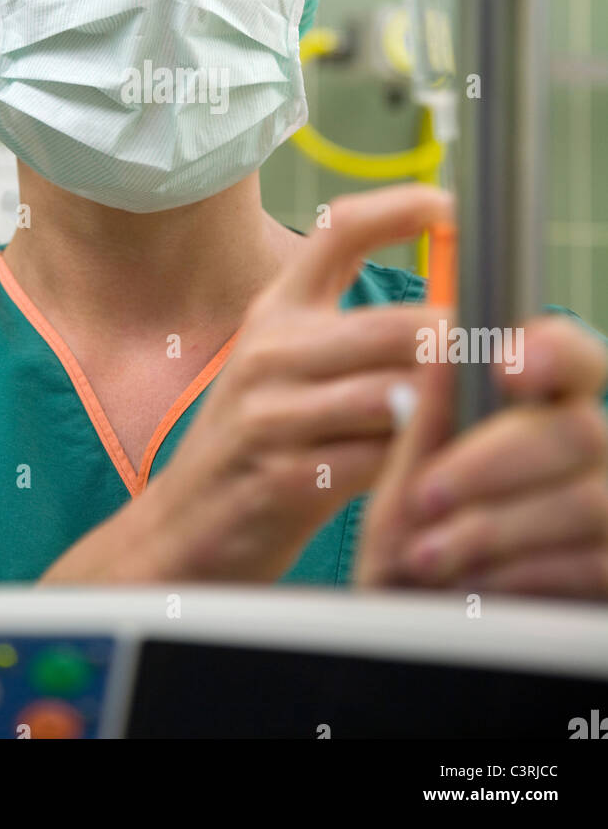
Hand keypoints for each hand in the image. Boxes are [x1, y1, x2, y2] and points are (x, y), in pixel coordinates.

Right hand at [142, 182, 455, 581]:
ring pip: (394, 397)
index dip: (402, 209)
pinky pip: (377, 461)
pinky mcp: (285, 476)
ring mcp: (272, 413)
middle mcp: (271, 350)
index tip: (450, 208)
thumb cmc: (255, 441)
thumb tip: (448, 316)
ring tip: (469, 420)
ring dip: (442, 412)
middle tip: (499, 358)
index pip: (338, 229)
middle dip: (456, 345)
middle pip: (392, 326)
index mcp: (276, 310)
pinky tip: (426, 470)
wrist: (184, 525)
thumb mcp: (284, 365)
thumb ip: (348, 335)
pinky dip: (413, 465)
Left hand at [355, 313, 607, 598]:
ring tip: (428, 558)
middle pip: (578, 429)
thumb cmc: (413, 560)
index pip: (571, 358)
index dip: (550, 351)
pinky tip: (474, 589)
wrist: (420, 648)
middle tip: (426, 497)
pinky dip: (523, 574)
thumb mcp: (404, 494)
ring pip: (586, 499)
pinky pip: (594, 562)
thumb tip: (441, 344)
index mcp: (539, 414)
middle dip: (492, 464)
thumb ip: (428, 424)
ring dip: (496, 529)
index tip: (504, 367)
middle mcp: (591, 456)